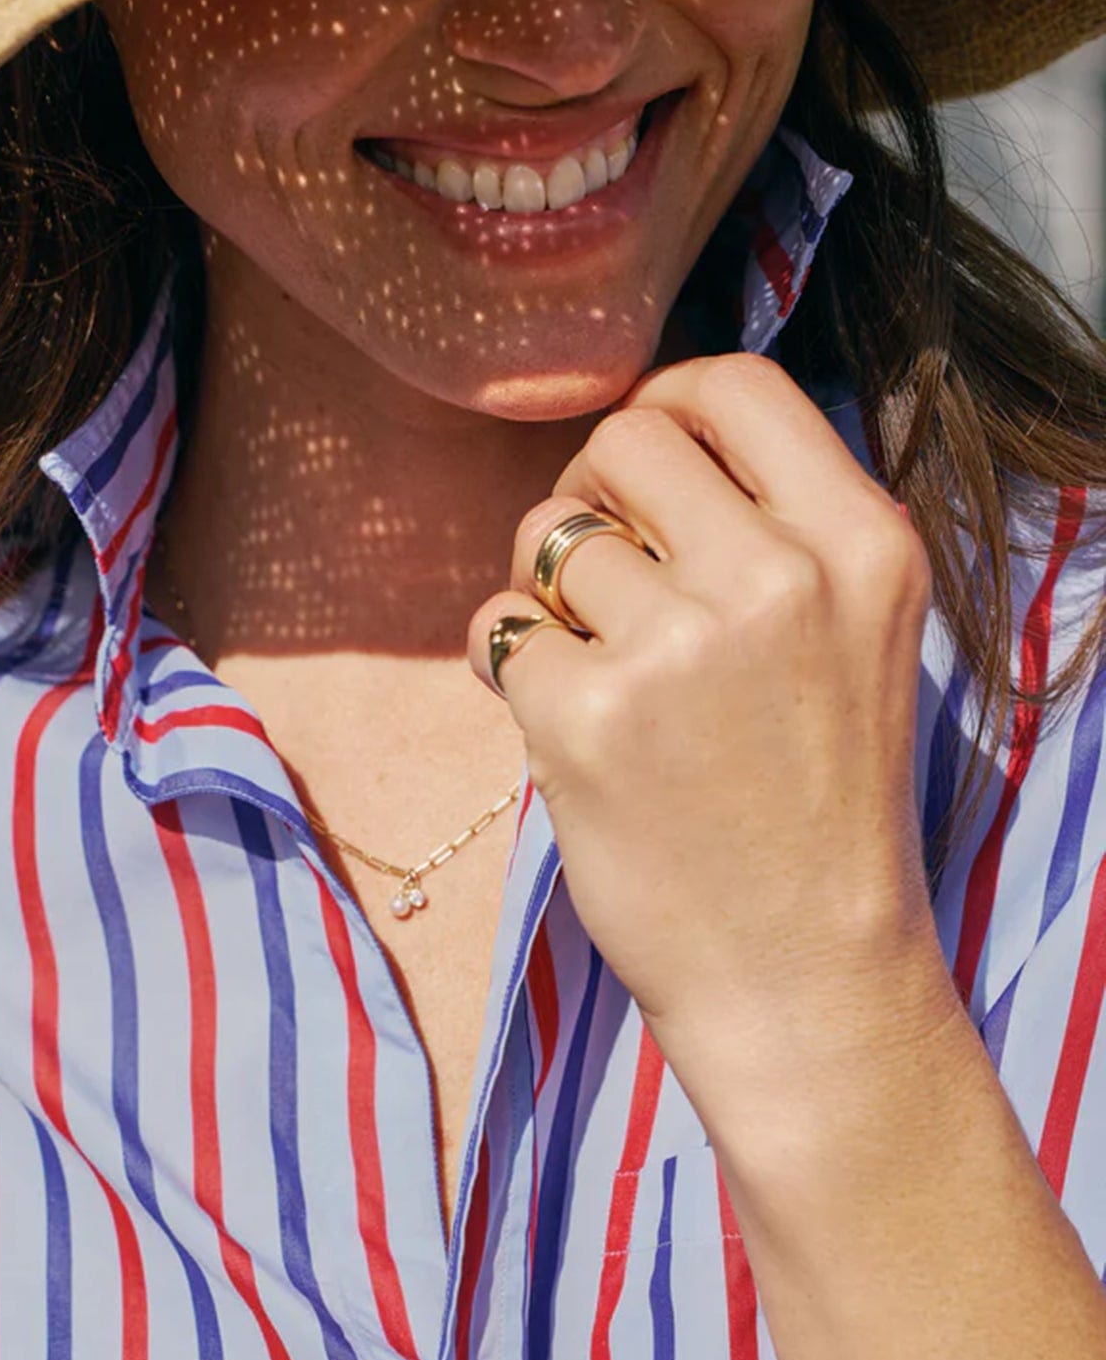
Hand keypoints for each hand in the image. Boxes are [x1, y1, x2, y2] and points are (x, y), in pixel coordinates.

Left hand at [466, 354, 960, 1123]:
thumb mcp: (856, 637)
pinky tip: (558, 717)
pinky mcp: (586, 719)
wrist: (804, 974)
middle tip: (596, 571)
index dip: (664, 403)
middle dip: (590, 494)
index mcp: (862, 545)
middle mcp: (779, 579)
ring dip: (544, 585)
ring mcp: (680, 649)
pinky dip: (508, 661)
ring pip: (546, 531)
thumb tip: (645, 435)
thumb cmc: (816, 805)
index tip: (637, 463)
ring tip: (589, 660)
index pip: (736, 384)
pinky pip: (497, 624)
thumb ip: (776, 528)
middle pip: (624, 441)